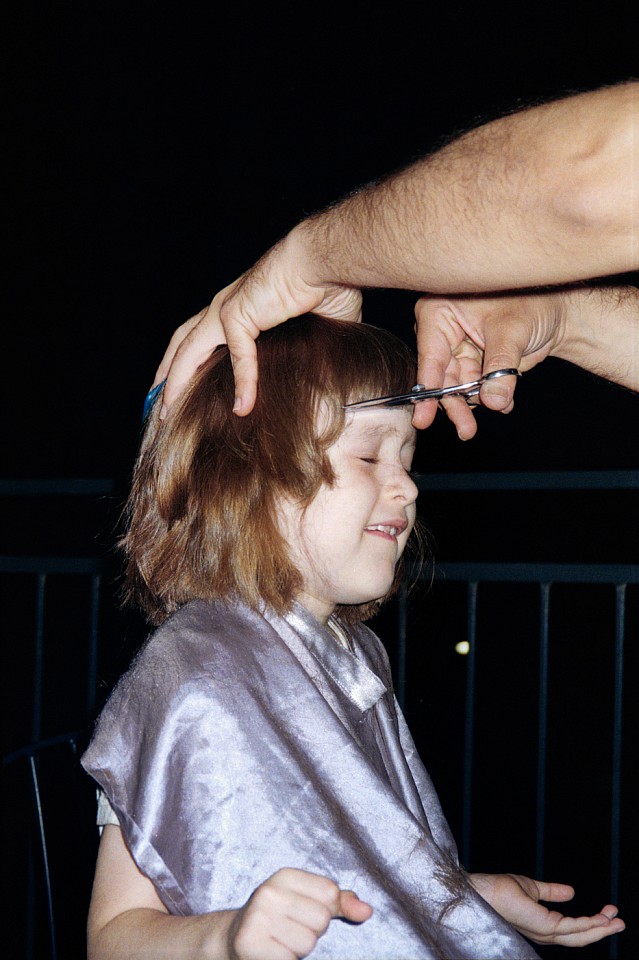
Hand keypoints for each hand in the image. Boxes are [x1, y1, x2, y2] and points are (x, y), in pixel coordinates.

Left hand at [154, 232, 361, 416]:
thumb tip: (317, 385)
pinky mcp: (238, 313)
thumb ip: (301, 357)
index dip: (184, 363)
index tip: (178, 388)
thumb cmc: (324, 287)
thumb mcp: (309, 332)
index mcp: (236, 308)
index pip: (197, 339)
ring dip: (175, 382)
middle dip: (164, 375)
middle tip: (155, 404)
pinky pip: (238, 356)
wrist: (325, 260)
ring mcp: (225, 309)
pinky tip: (244, 407)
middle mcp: (222, 307)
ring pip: (187, 352)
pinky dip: (243, 383)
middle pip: (179, 344)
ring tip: (168, 412)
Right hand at [226, 867, 371, 959]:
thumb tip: (367, 911)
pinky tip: (272, 953)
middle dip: (311, 931)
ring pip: (307, 942)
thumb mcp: (307, 900)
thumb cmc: (279, 918)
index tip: (303, 911)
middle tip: (289, 930)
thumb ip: (340, 902)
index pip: (329, 892)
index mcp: (285, 876)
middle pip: (320, 919)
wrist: (234, 937)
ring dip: (298, 949)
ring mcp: (258, 918)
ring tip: (280, 941)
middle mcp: (269, 892)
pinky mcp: (250, 944)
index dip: (325, 909)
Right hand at [412, 290, 568, 437]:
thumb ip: (501, 367)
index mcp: (440, 313)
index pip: (430, 356)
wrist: (555, 311)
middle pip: (441, 378)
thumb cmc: (531, 302)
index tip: (423, 417)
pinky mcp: (474, 366)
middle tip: (465, 429)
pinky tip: (505, 402)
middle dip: (455, 404)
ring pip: (457, 388)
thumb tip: (492, 401)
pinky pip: (475, 390)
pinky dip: (490, 399)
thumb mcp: (513, 331)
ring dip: (474, 404)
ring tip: (497, 408)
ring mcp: (459, 351)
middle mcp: (444, 333)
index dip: (428, 387)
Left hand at [469, 872, 624, 946]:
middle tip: (621, 920)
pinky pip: (572, 928)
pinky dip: (589, 924)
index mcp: (543, 925)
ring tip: (618, 920)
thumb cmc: (499, 889)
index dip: (592, 923)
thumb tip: (572, 892)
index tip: (609, 911)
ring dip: (601, 928)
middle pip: (580, 937)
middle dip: (602, 930)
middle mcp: (545, 933)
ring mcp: (544, 932)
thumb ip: (551, 892)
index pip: (573, 929)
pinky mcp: (543, 926)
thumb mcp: (532, 888)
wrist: (482, 890)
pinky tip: (601, 919)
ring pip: (580, 935)